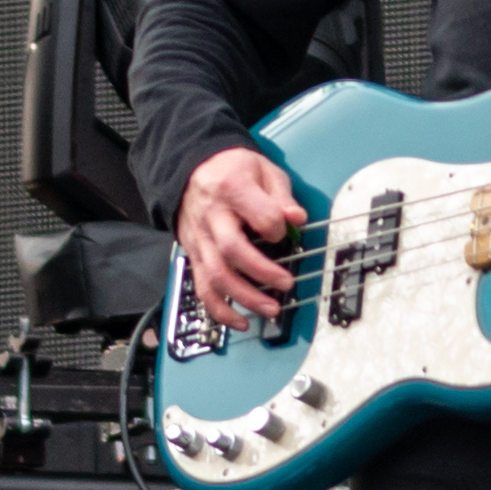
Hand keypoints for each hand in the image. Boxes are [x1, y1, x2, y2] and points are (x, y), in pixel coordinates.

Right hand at [176, 147, 308, 326]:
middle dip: (262, 272)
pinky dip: (220, 309)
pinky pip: (202, 287)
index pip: (261, 216)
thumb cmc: (231, 170)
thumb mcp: (263, 170)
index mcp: (233, 189)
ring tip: (269, 309)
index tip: (287, 233)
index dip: (278, 229)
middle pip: (233, 251)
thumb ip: (281, 196)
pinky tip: (239, 321)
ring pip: (216, 275)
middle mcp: (212, 216)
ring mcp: (200, 239)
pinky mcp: (194, 254)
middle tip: (286, 284)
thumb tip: (296, 219)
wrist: (193, 168)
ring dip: (244, 297)